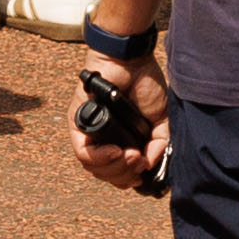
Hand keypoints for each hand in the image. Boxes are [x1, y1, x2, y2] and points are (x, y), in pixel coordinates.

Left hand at [72, 46, 173, 192]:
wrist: (131, 61)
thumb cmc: (144, 85)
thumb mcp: (160, 120)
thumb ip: (159, 144)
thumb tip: (150, 166)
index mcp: (119, 140)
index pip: (117, 172)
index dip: (129, 178)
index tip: (142, 175)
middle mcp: (101, 139)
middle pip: (106, 174)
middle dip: (125, 175)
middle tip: (139, 163)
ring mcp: (87, 132)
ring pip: (93, 167)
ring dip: (115, 168)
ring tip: (131, 156)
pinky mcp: (77, 123)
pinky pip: (83, 151)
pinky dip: (100, 158)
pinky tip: (116, 152)